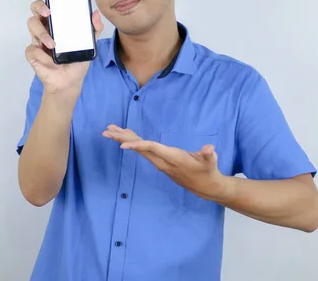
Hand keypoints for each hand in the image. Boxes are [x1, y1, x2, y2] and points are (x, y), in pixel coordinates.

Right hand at [25, 0, 103, 93]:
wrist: (69, 82)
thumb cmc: (76, 61)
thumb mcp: (89, 45)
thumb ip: (94, 30)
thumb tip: (96, 14)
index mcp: (56, 25)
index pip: (47, 7)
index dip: (45, 2)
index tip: (52, 5)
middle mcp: (45, 29)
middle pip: (34, 12)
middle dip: (38, 8)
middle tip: (48, 14)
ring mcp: (37, 42)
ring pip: (31, 26)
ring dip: (42, 34)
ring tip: (53, 45)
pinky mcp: (33, 54)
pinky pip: (32, 50)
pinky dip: (42, 55)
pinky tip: (50, 61)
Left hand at [102, 125, 224, 199]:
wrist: (206, 186)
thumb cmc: (208, 170)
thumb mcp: (210, 162)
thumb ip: (208, 155)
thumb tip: (209, 149)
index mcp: (172, 157)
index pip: (152, 149)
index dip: (137, 145)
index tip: (121, 145)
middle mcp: (162, 161)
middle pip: (139, 148)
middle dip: (123, 139)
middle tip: (106, 131)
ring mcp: (160, 162)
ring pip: (139, 149)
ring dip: (125, 139)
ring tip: (110, 130)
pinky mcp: (161, 161)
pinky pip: (144, 150)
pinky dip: (134, 141)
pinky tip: (126, 136)